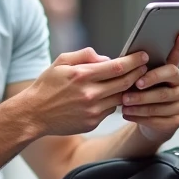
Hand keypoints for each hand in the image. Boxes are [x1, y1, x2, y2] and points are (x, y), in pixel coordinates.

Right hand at [21, 48, 148, 136]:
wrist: (33, 114)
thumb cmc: (47, 86)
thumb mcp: (61, 62)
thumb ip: (84, 55)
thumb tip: (106, 58)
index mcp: (82, 75)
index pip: (117, 67)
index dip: (134, 61)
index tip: (143, 56)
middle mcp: (90, 94)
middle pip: (125, 82)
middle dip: (139, 73)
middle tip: (145, 67)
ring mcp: (92, 110)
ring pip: (120, 97)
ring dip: (129, 89)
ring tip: (133, 81)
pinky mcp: (92, 122)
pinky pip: (110, 110)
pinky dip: (114, 101)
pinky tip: (113, 95)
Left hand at [121, 28, 178, 143]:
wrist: (143, 124)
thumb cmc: (138, 97)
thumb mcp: (133, 82)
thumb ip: (130, 70)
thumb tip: (110, 57)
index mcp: (171, 72)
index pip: (177, 55)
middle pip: (168, 78)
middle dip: (148, 81)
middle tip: (133, 85)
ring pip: (161, 101)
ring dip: (140, 102)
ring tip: (124, 103)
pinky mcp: (177, 121)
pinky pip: (159, 118)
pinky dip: (140, 117)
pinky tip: (128, 114)